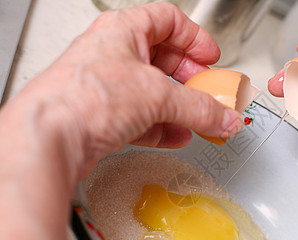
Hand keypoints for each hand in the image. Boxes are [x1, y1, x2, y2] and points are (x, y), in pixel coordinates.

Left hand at [7, 2, 241, 180]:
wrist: (50, 138)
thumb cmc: (84, 98)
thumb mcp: (157, 95)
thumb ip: (200, 107)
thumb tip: (224, 116)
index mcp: (124, 31)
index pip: (168, 21)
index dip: (194, 38)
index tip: (211, 57)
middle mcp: (114, 55)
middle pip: (164, 60)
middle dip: (191, 79)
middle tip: (209, 93)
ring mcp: (108, 88)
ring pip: (154, 93)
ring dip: (180, 108)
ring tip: (200, 119)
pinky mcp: (105, 117)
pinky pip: (143, 118)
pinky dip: (163, 127)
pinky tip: (177, 135)